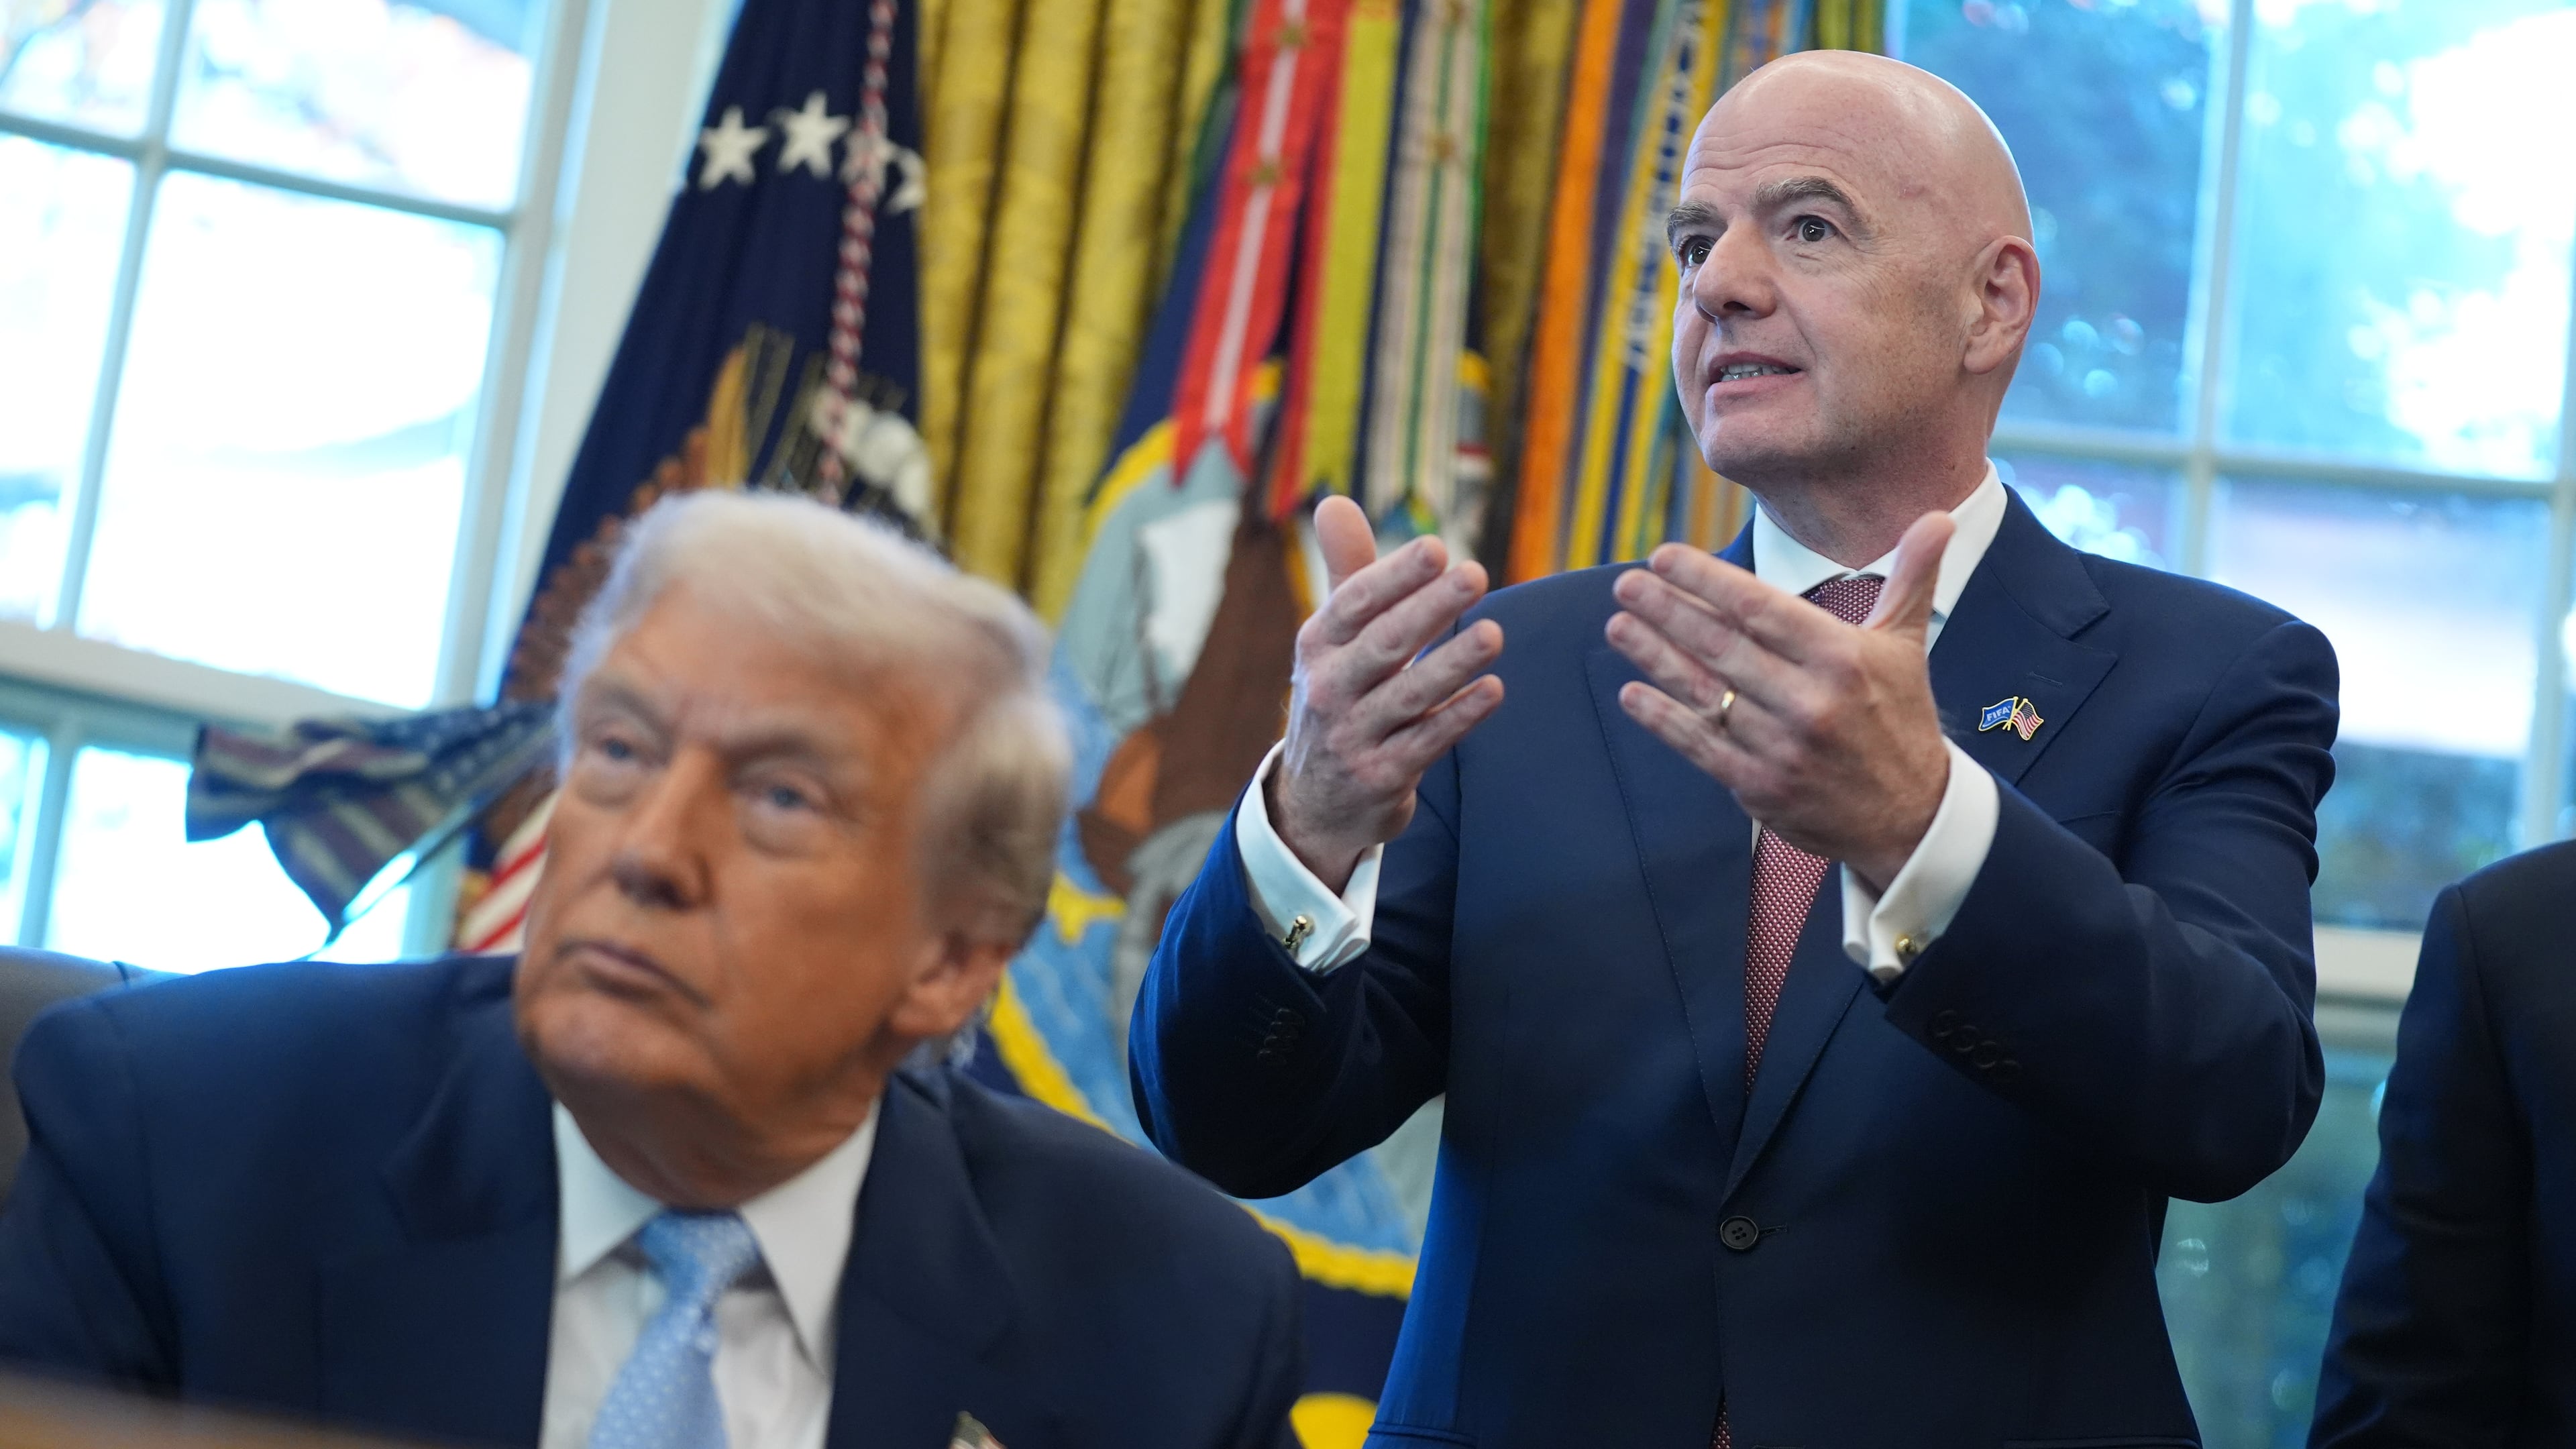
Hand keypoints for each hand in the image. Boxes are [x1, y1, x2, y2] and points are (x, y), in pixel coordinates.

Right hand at [1272, 495, 1504, 891]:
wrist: (1316, 802)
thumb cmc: (1339, 697)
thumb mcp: (1332, 640)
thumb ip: (1348, 573)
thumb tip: (1335, 500)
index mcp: (1317, 645)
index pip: (1356, 603)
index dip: (1395, 575)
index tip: (1438, 548)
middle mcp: (1328, 689)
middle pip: (1384, 644)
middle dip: (1430, 608)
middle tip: (1475, 575)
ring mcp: (1352, 736)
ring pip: (1409, 695)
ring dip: (1453, 663)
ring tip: (1494, 633)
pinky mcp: (1380, 777)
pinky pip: (1427, 742)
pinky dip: (1460, 716)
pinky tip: (1493, 691)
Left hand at [1604, 512, 1955, 891]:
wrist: (1911, 815)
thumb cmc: (1900, 717)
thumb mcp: (1907, 645)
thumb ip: (1910, 578)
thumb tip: (1938, 517)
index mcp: (1842, 658)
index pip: (1760, 608)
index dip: (1707, 580)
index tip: (1664, 556)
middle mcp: (1811, 701)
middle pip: (1723, 646)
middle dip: (1668, 611)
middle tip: (1626, 583)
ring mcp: (1782, 747)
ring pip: (1706, 692)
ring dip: (1655, 657)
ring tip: (1618, 626)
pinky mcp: (1761, 787)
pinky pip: (1702, 746)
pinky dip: (1664, 719)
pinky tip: (1631, 694)